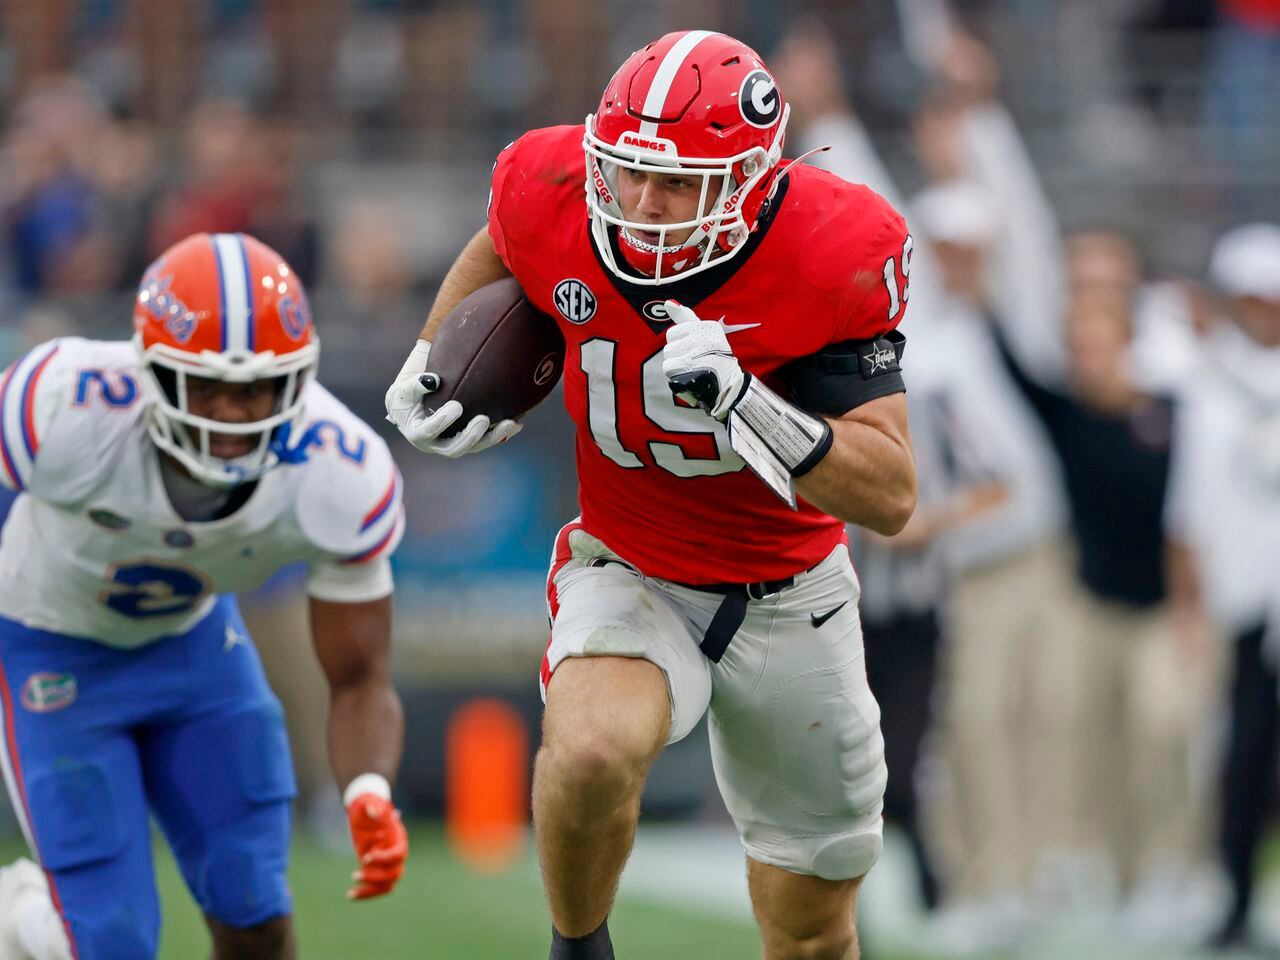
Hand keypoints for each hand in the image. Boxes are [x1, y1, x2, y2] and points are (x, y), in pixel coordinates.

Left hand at [346, 793, 407, 899]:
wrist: (365, 811)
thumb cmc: (368, 806)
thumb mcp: (369, 804)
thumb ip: (372, 806)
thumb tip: (373, 811)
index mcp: (398, 839)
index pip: (398, 855)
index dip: (384, 859)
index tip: (366, 858)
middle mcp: (397, 854)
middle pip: (395, 873)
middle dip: (376, 877)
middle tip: (355, 875)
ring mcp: (388, 864)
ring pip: (387, 885)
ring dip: (370, 890)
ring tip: (351, 892)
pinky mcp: (378, 870)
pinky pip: (377, 888)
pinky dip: (366, 894)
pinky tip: (349, 895)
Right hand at [384, 340, 521, 456]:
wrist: (415, 399)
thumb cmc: (407, 394)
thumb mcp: (402, 388)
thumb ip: (415, 385)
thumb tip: (433, 381)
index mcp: (417, 434)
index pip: (428, 431)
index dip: (442, 421)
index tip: (456, 406)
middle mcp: (436, 444)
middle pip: (455, 448)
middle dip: (471, 436)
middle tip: (483, 419)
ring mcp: (454, 443)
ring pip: (475, 447)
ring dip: (493, 437)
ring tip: (510, 423)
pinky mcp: (469, 439)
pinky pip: (486, 439)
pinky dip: (502, 432)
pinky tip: (517, 423)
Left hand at [660, 301, 746, 419]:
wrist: (728, 386)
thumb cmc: (713, 358)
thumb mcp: (704, 333)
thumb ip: (685, 317)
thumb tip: (668, 302)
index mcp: (709, 327)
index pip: (674, 332)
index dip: (680, 344)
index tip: (695, 350)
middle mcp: (706, 338)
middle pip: (669, 345)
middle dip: (677, 354)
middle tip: (693, 361)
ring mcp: (700, 354)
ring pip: (668, 356)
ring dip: (675, 366)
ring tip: (691, 369)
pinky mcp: (693, 369)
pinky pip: (668, 367)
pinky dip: (674, 375)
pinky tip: (687, 376)